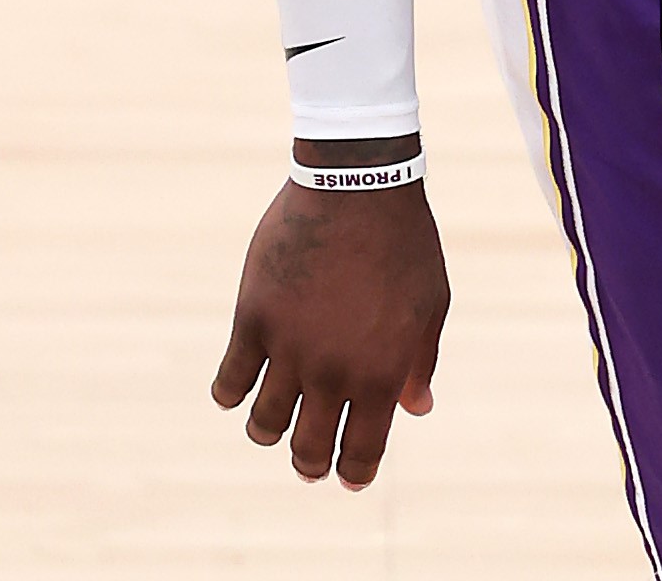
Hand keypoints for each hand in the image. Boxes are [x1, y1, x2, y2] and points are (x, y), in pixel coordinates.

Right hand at [210, 173, 450, 488]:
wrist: (358, 184)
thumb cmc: (405, 243)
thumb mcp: (431, 304)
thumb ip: (419, 361)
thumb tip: (416, 409)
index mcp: (381, 374)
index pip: (362, 451)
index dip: (353, 473)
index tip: (348, 478)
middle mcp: (332, 371)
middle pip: (308, 448)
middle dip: (309, 463)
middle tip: (308, 462)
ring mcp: (288, 348)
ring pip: (264, 424)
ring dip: (267, 433)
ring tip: (271, 427)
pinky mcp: (253, 319)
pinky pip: (229, 380)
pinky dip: (229, 394)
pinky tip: (237, 391)